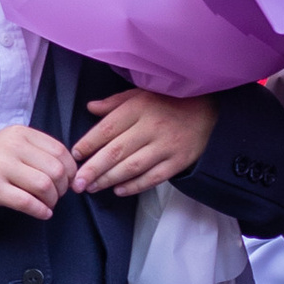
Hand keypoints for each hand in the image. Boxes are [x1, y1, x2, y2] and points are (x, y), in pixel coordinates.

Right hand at [0, 126, 75, 219]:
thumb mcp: (8, 145)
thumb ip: (35, 152)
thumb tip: (69, 171)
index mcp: (18, 133)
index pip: (60, 151)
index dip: (70, 170)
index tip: (67, 182)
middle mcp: (10, 146)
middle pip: (56, 169)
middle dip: (63, 188)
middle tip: (56, 196)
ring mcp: (0, 166)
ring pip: (44, 185)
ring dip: (52, 200)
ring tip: (47, 204)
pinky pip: (27, 202)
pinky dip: (40, 211)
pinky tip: (42, 213)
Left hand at [73, 88, 217, 196]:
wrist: (209, 109)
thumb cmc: (168, 101)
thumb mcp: (141, 93)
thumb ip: (115, 103)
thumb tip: (90, 108)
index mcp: (139, 108)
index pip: (107, 129)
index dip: (89, 144)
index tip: (75, 155)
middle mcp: (151, 127)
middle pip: (116, 152)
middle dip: (93, 169)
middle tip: (77, 182)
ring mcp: (166, 146)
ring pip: (132, 167)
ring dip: (109, 179)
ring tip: (92, 187)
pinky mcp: (179, 161)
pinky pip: (153, 177)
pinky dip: (135, 186)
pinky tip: (118, 190)